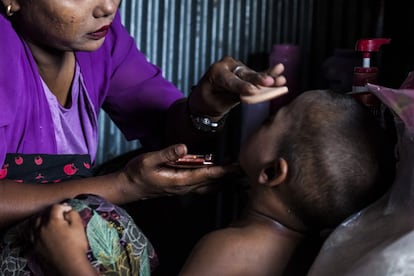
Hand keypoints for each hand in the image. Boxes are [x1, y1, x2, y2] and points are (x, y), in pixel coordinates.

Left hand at [33, 204, 96, 274]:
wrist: (69, 264)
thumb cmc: (75, 246)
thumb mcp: (79, 227)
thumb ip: (73, 215)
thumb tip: (69, 211)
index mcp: (52, 221)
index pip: (56, 208)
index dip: (64, 206)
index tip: (69, 209)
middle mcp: (41, 228)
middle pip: (43, 214)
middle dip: (51, 212)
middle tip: (59, 214)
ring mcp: (36, 238)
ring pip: (34, 224)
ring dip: (41, 220)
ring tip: (48, 220)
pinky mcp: (35, 247)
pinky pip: (31, 235)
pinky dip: (35, 230)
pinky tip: (39, 231)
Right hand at [123, 143, 240, 198]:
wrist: (129, 186)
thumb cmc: (137, 173)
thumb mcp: (148, 159)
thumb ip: (167, 153)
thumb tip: (184, 147)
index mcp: (179, 180)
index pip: (206, 174)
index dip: (222, 170)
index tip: (236, 166)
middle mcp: (184, 187)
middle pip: (212, 182)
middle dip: (229, 176)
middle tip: (245, 168)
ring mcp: (183, 188)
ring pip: (209, 185)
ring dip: (223, 179)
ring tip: (236, 170)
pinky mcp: (181, 186)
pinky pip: (203, 184)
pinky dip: (214, 179)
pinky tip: (218, 174)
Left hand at [189, 56, 287, 117]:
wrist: (206, 98)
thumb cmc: (208, 101)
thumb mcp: (215, 102)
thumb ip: (233, 97)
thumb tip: (252, 93)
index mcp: (216, 71)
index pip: (231, 81)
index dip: (242, 86)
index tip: (253, 91)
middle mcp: (228, 65)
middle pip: (245, 75)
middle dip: (257, 79)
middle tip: (268, 82)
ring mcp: (239, 67)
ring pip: (254, 75)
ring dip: (268, 78)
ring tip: (280, 79)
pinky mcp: (247, 73)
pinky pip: (258, 76)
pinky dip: (269, 77)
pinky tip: (280, 76)